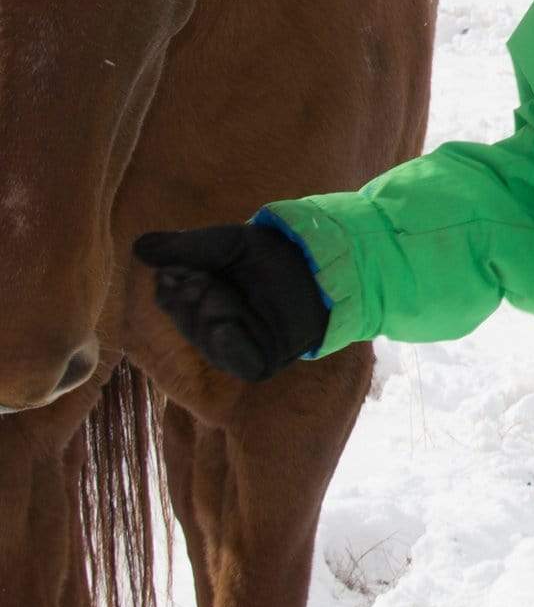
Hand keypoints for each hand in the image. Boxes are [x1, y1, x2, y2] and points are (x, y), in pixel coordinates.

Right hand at [132, 212, 329, 382]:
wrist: (320, 260)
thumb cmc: (273, 250)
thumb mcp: (225, 244)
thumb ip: (184, 247)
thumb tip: (138, 247)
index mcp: (205, 302)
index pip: (173, 302)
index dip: (170, 289)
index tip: (169, 272)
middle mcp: (217, 328)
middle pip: (187, 322)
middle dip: (187, 301)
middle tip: (193, 280)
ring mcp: (238, 348)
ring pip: (207, 338)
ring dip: (206, 314)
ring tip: (209, 288)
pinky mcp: (262, 361)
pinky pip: (237, 358)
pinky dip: (227, 342)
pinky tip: (223, 322)